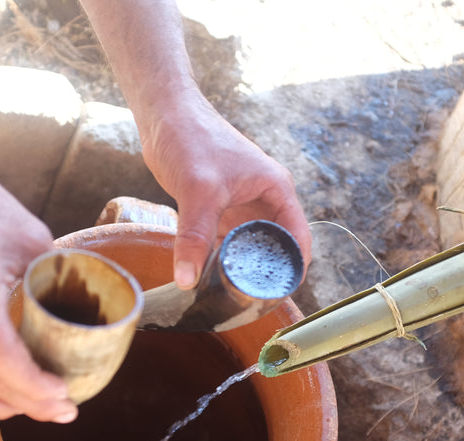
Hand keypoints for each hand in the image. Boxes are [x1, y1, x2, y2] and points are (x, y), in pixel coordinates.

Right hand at [0, 154, 78, 422]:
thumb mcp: (31, 236)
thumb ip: (56, 277)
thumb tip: (89, 308)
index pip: (3, 362)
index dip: (35, 388)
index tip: (65, 395)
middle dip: (29, 406)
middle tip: (64, 411)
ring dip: (0, 406)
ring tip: (36, 408)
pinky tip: (4, 390)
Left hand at [140, 94, 311, 288]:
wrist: (164, 115)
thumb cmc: (190, 138)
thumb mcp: (197, 191)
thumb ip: (194, 236)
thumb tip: (188, 280)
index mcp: (276, 190)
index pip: (299, 240)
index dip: (292, 270)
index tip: (275, 297)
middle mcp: (266, 200)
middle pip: (277, 247)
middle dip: (265, 274)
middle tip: (248, 303)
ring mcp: (243, 205)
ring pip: (251, 246)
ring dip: (243, 268)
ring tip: (230, 297)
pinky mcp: (221, 209)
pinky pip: (229, 242)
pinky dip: (223, 259)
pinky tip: (210, 278)